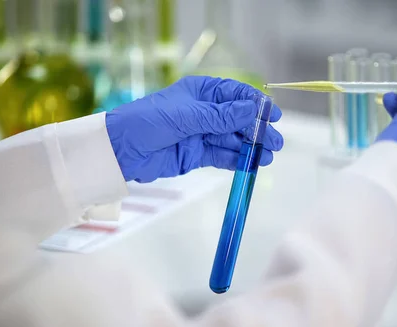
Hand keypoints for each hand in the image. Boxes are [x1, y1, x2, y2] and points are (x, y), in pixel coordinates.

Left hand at [105, 76, 283, 182]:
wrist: (120, 150)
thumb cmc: (148, 121)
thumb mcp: (186, 115)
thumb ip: (220, 116)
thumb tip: (250, 110)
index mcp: (201, 92)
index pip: (235, 94)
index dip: (255, 104)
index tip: (273, 116)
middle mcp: (204, 112)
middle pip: (238, 119)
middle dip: (258, 130)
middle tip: (276, 142)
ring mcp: (201, 134)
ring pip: (233, 139)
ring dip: (251, 147)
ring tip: (269, 156)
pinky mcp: (197, 155)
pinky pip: (222, 156)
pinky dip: (237, 159)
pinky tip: (252, 164)